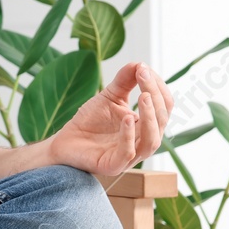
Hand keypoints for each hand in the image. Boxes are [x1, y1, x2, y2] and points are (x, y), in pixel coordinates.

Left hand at [48, 61, 174, 175]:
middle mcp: (143, 141)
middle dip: (155, 97)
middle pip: (162, 121)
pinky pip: (128, 153)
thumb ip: (125, 81)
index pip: (164, 106)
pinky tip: (127, 118)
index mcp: (147, 125)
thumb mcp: (109, 97)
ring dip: (150, 118)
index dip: (157, 87)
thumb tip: (140, 63)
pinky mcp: (113, 166)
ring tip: (142, 97)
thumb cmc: (90, 121)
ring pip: (152, 141)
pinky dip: (129, 136)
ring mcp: (130, 156)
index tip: (143, 68)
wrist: (65, 141)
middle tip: (143, 77)